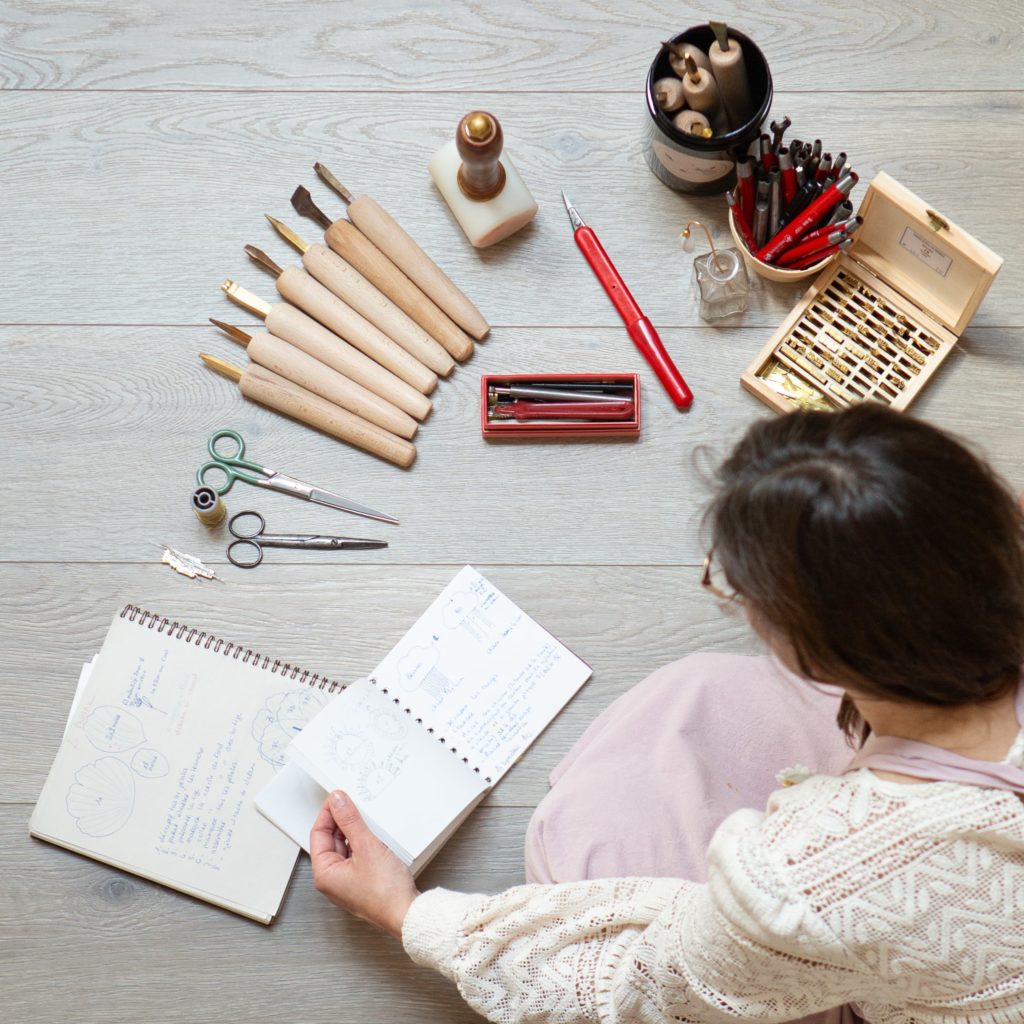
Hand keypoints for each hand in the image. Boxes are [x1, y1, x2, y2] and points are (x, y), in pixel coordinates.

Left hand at [309, 790, 419, 938]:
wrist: (407, 915)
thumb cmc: (385, 894)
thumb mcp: (366, 847)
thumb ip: (350, 821)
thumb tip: (337, 802)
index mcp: (324, 874)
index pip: (318, 834)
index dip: (328, 812)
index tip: (338, 798)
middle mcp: (332, 880)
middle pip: (330, 840)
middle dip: (340, 821)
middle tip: (352, 804)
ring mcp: (347, 883)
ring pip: (344, 848)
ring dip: (353, 831)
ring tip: (365, 818)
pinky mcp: (362, 883)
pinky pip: (356, 856)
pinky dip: (362, 843)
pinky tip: (373, 836)